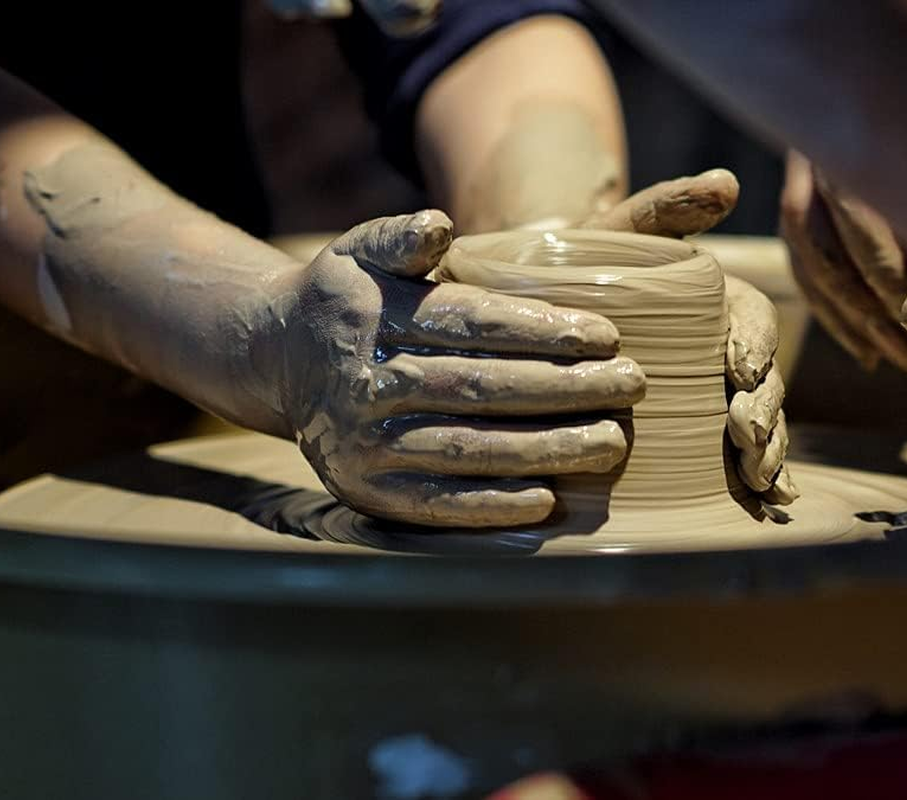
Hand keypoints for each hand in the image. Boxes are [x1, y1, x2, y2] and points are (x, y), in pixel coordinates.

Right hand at [274, 210, 645, 526]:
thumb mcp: (359, 250)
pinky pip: (435, 505)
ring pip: (467, 449)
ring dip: (545, 449)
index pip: (472, 324)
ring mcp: (362, 443)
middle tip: (631, 386)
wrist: (274, 359)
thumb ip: (400, 235)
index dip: (543, 331)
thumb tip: (438, 227)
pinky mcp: (365, 491)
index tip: (607, 337)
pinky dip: (492, 507)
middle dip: (565, 389)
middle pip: (481, 387)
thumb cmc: (345, 299)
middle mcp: (365, 382)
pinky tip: (548, 501)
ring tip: (611, 442)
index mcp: (375, 317)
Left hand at [580, 170, 798, 502]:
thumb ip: (670, 206)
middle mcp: (730, 351)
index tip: (737, 369)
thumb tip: (728, 181)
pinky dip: (761, 476)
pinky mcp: (701, 435)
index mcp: (724, 302)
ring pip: (761, 424)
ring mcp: (718, 396)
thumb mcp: (623, 228)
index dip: (754, 345)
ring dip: (768, 450)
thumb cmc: (589, 262)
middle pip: (765, 383)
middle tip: (745, 436)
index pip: (753, 323)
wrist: (549, 306)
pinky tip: (766, 502)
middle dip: (765, 412)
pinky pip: (740, 456)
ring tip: (758, 477)